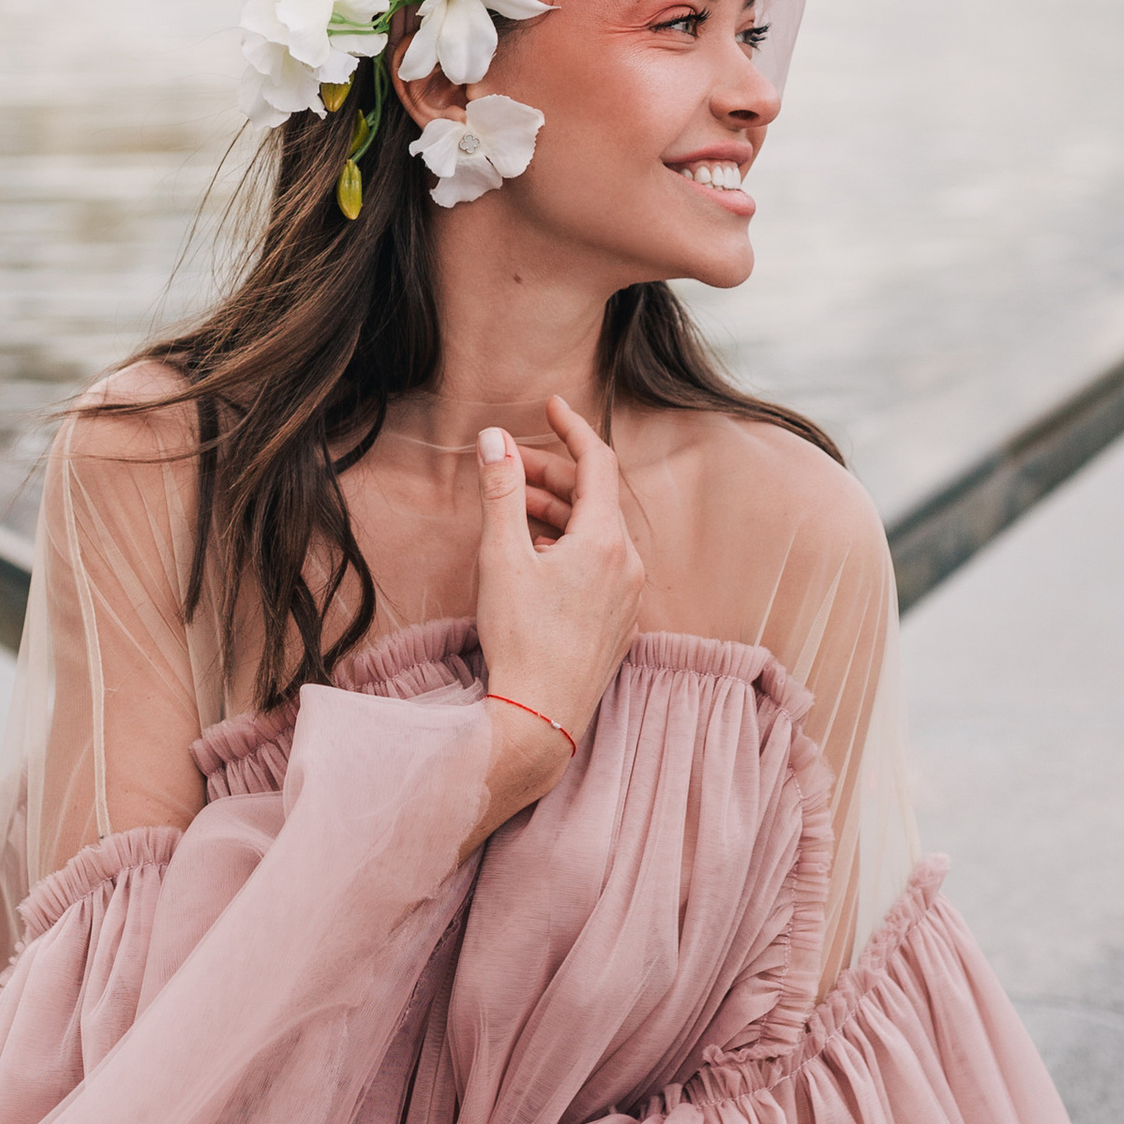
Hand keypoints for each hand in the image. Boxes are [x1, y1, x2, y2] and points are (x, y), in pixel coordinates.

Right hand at [472, 398, 643, 824]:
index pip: (598, 462)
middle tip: (510, 465)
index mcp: (607, 541)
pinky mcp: (619, 623)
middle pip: (595, 498)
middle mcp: (628, 565)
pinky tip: (535, 558)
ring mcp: (628, 597)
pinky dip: (569, 547)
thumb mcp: (501, 557)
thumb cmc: (520, 639)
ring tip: (514, 512)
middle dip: (552, 474)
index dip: (573, 427)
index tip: (551, 404)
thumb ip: (501, 492)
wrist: (541, 718)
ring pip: (597, 533)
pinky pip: (600, 566)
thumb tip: (495, 439)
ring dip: (557, 513)